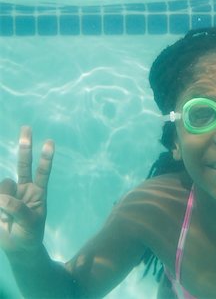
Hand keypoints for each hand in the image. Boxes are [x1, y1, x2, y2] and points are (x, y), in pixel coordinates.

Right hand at [0, 127, 53, 252]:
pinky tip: (3, 216)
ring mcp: (9, 193)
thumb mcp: (29, 223)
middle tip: (27, 127)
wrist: (18, 247)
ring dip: (4, 202)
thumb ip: (18, 209)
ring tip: (7, 217)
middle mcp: (24, 188)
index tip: (50, 142)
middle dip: (25, 147)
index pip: (43, 172)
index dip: (45, 158)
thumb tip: (1, 196)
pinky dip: (0, 202)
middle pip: (23, 164)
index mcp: (38, 192)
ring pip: (4, 185)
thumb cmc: (30, 235)